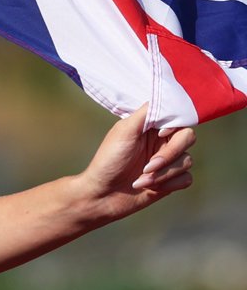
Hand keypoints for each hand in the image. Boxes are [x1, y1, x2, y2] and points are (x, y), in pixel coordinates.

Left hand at [80, 104, 194, 219]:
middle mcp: (162, 141)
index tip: (161, 133)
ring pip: (186, 161)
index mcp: (151, 126)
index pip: (178, 116)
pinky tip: (149, 188)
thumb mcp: (124, 131)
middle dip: (168, 155)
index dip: (175, 125)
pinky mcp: (170, 180)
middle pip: (188, 138)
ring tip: (140, 180)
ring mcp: (167, 161)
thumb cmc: (108, 161)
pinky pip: (186, 178)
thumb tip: (165, 94)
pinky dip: (168, 184)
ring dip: (163, 173)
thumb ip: (146, 113)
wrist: (102, 195)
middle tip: (148, 166)